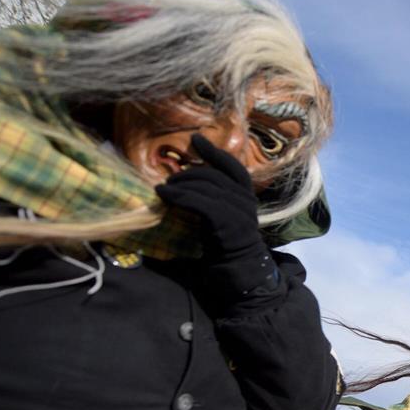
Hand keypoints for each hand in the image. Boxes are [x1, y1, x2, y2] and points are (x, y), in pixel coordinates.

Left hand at [157, 134, 277, 301]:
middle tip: (170, 178)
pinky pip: (199, 201)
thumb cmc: (226, 244)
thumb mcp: (223, 215)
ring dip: (179, 184)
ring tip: (163, 188)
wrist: (238, 270)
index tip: (195, 139)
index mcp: (246, 195)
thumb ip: (215, 197)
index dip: (213, 151)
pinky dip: (179, 196)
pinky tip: (164, 195)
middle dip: (188, 172)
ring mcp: (238, 209)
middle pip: (213, 174)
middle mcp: (245, 199)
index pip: (232, 166)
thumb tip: (188, 179)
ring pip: (204, 186)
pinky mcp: (226, 221)